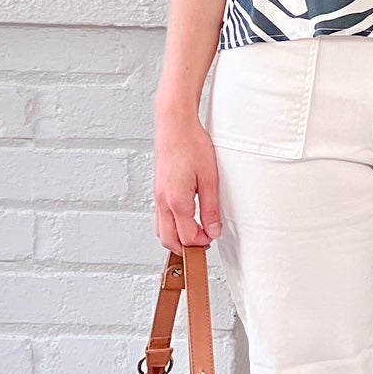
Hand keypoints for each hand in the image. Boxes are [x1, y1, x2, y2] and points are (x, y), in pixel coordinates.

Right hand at [154, 110, 222, 249]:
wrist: (174, 125)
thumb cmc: (191, 145)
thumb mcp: (210, 179)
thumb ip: (211, 209)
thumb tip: (214, 231)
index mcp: (177, 201)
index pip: (187, 238)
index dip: (202, 243)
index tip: (214, 237)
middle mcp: (163, 202)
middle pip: (169, 241)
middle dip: (187, 248)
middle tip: (205, 243)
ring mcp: (157, 197)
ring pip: (162, 231)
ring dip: (177, 238)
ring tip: (197, 232)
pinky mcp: (158, 191)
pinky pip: (160, 218)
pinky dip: (171, 226)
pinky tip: (185, 220)